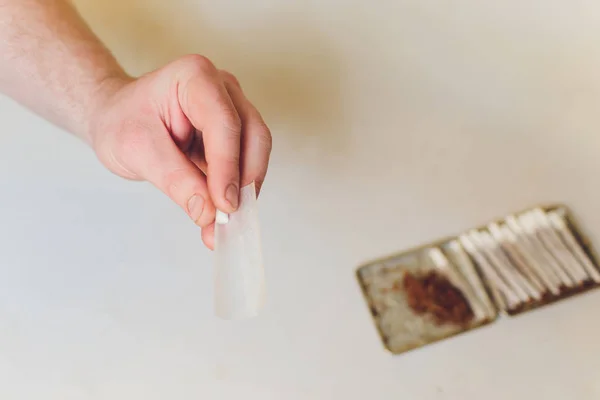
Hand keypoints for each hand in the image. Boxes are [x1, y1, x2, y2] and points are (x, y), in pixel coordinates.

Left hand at [88, 55, 271, 249]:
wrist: (115, 118)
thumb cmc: (121, 121)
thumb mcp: (136, 150)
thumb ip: (175, 180)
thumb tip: (208, 211)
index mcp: (195, 77)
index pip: (224, 123)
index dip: (228, 166)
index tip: (224, 204)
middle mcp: (222, 88)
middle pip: (253, 134)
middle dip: (245, 179)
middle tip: (229, 218)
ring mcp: (233, 109)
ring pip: (256, 151)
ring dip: (244, 189)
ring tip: (222, 223)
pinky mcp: (234, 133)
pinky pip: (245, 163)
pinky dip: (237, 191)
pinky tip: (220, 214)